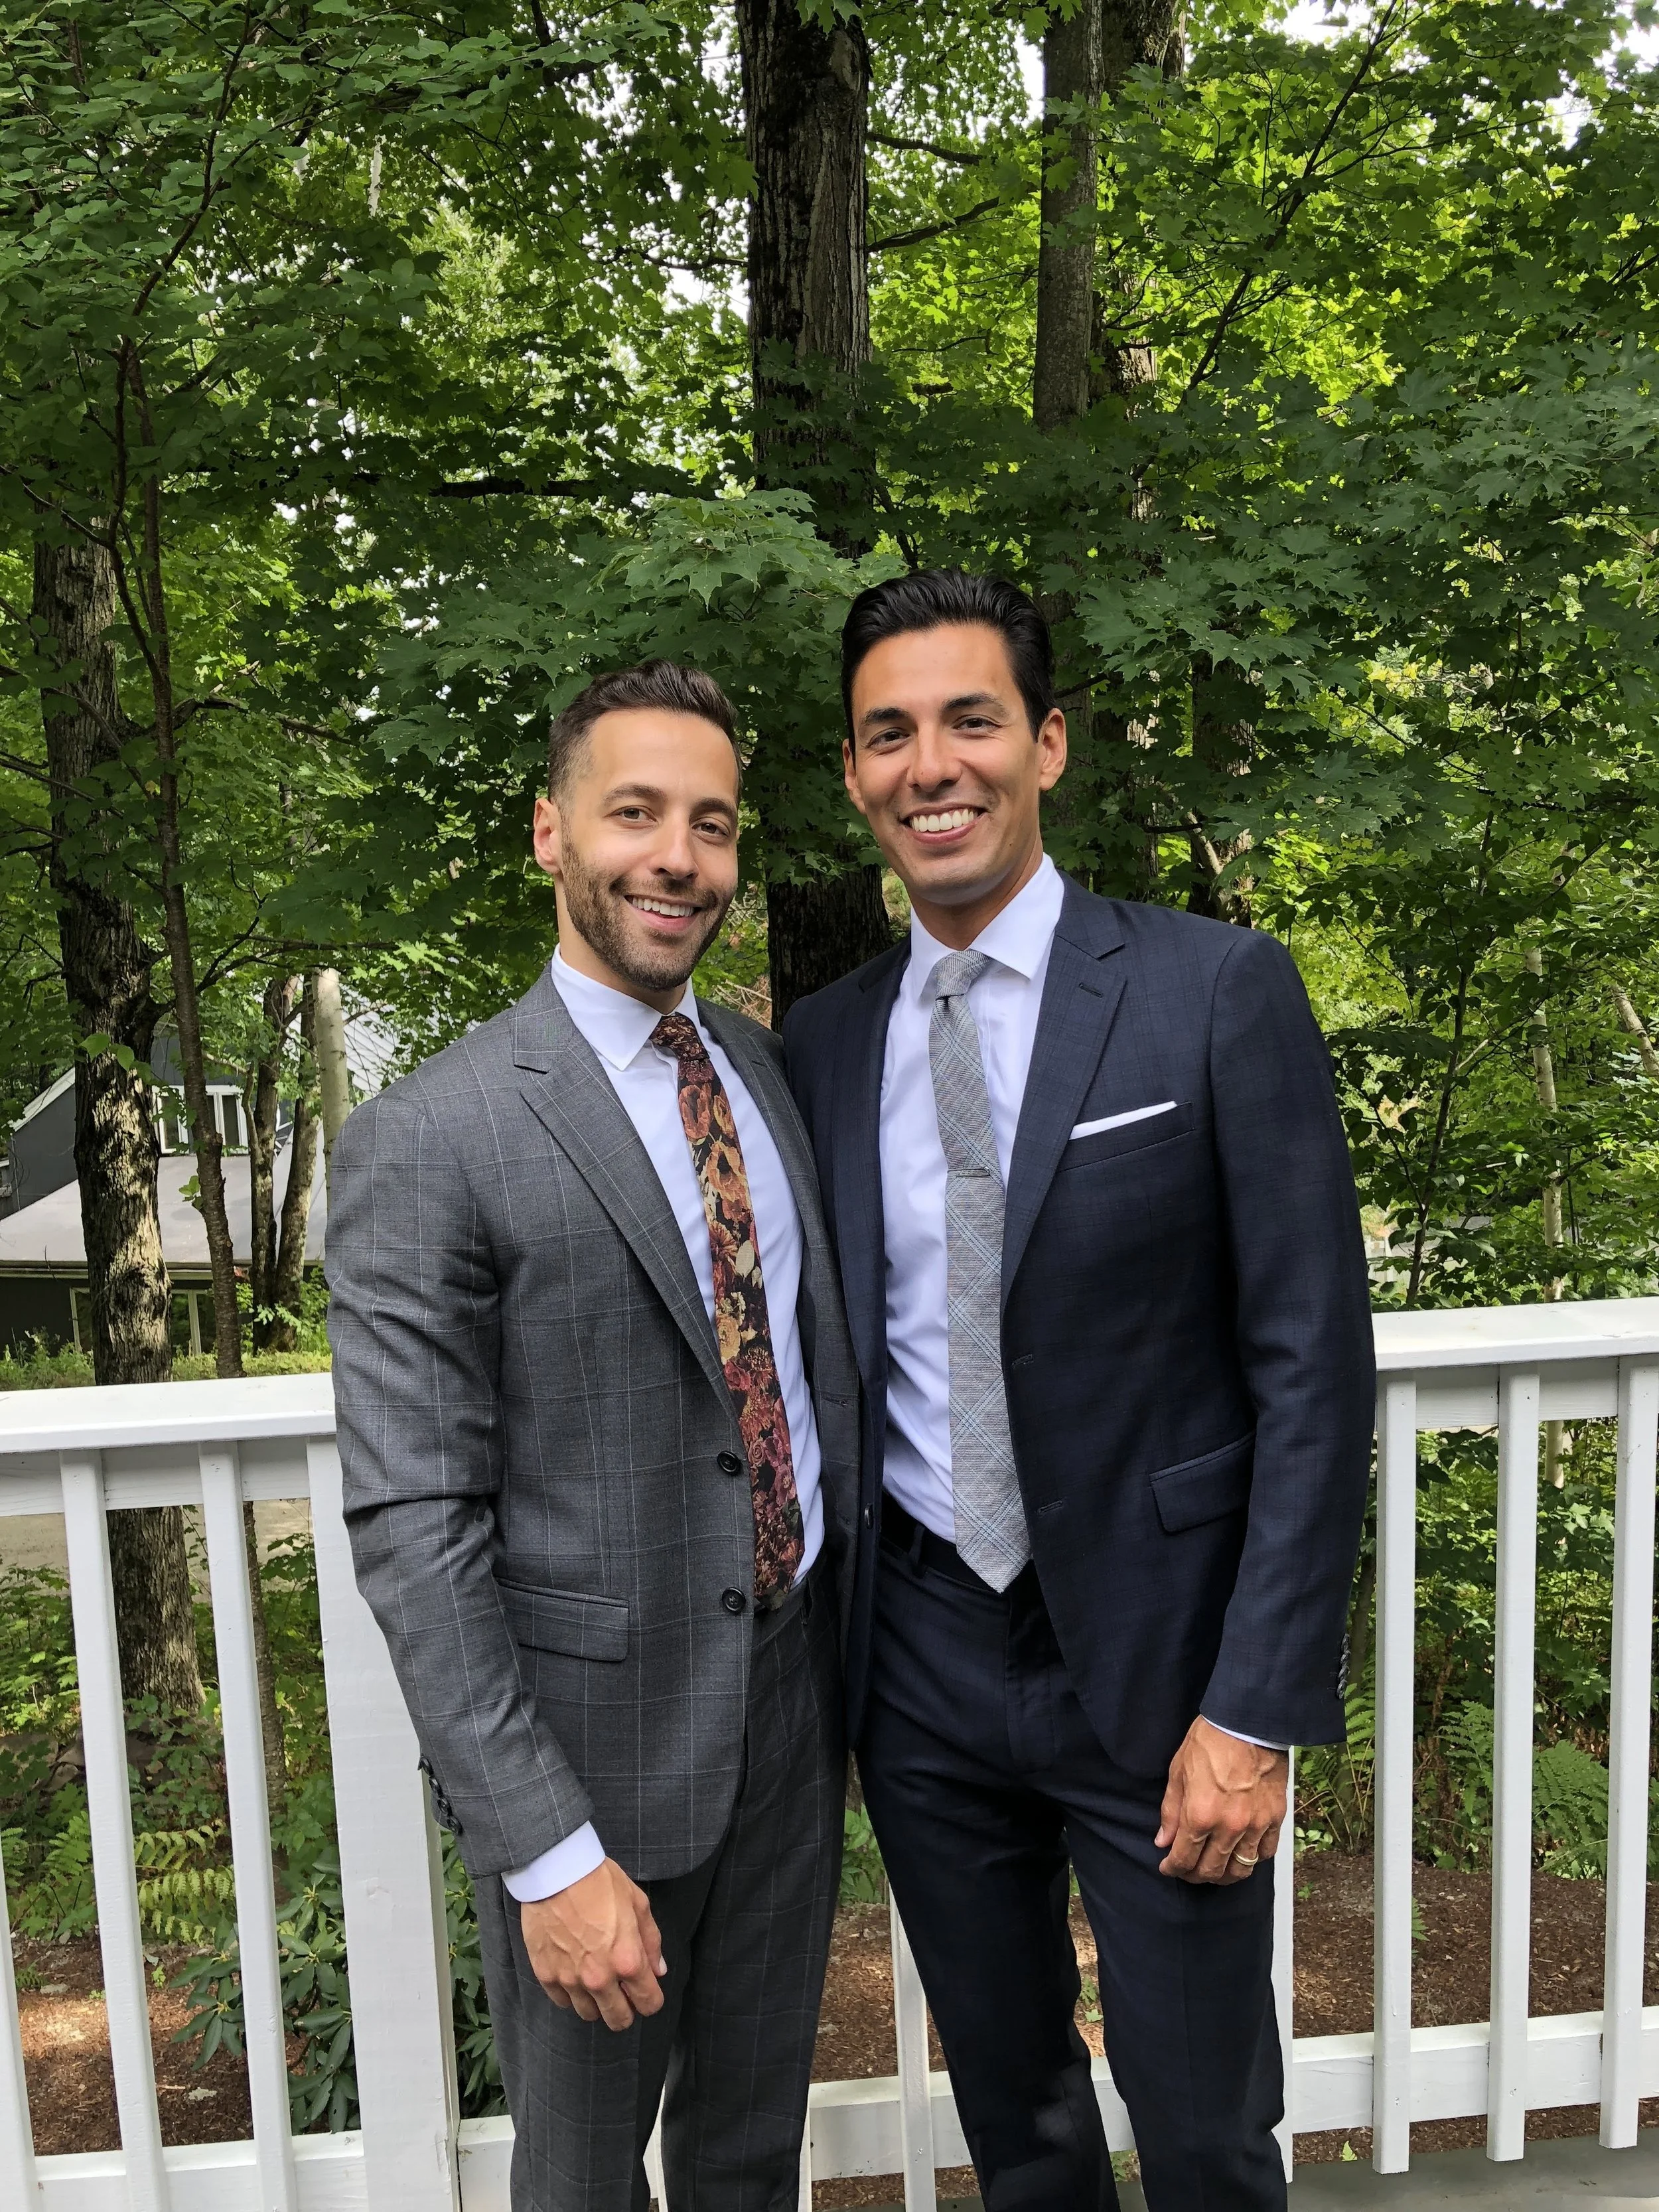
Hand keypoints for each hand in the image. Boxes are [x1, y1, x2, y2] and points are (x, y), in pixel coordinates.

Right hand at [518, 1858, 666, 2028]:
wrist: (556, 1871)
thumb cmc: (600, 1882)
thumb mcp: (638, 1904)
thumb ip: (651, 1942)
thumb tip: (658, 1970)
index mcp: (628, 1960)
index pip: (648, 2003)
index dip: (651, 1998)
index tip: (646, 1989)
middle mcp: (599, 1978)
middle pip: (618, 2020)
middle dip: (626, 2010)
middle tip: (623, 1992)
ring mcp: (570, 1980)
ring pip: (589, 2015)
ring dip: (597, 2003)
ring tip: (597, 1980)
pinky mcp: (546, 1975)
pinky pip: (563, 2002)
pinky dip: (571, 1994)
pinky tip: (574, 1973)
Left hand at [1155, 1717, 1287, 1884]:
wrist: (1247, 1723)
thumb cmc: (1209, 1741)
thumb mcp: (1178, 1772)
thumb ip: (1170, 1812)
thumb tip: (1164, 1841)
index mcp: (1199, 1815)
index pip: (1184, 1858)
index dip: (1173, 1868)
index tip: (1167, 1867)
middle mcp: (1228, 1827)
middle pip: (1211, 1870)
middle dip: (1195, 1875)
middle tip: (1187, 1871)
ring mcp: (1255, 1825)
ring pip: (1241, 1869)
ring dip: (1224, 1875)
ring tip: (1214, 1870)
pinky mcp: (1275, 1819)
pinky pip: (1265, 1853)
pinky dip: (1252, 1859)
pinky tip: (1241, 1853)